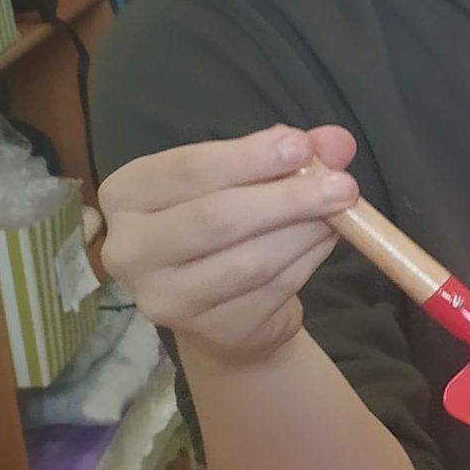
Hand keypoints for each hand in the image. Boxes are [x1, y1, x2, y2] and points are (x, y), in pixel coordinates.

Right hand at [99, 125, 359, 366]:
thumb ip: (287, 156)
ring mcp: (164, 297)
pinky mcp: (209, 328)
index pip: (187, 169)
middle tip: (343, 185)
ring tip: (344, 211)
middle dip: (287, 198)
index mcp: (125, 195)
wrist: (223, 305)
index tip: (302, 145)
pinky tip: (326, 241)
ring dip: (307, 232)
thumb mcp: (247, 179)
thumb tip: (336, 141)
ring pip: (250, 260)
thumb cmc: (226, 225)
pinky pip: (272, 289)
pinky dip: (308, 260)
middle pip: (216, 218)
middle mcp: (130, 249)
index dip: (248, 157)